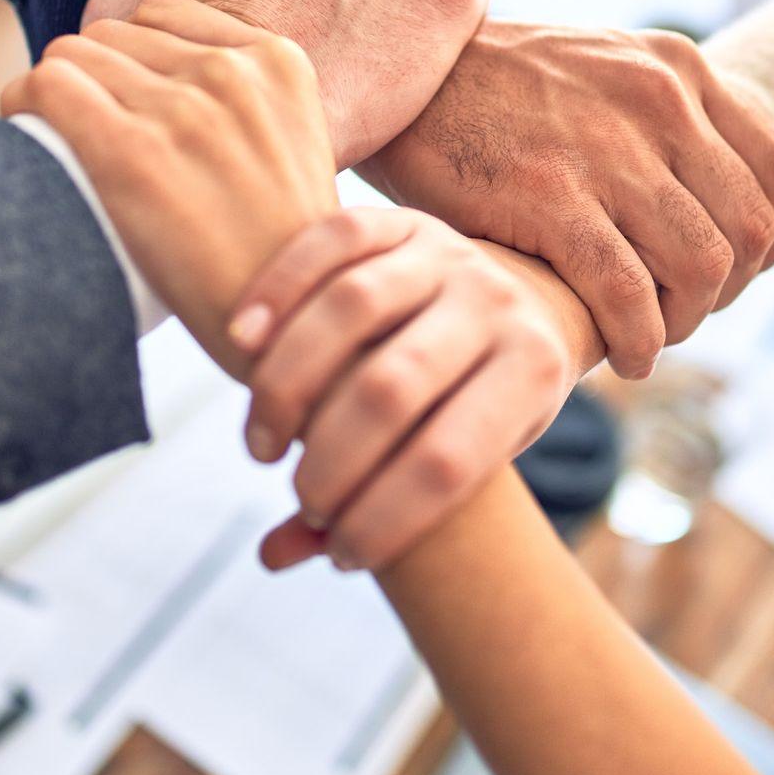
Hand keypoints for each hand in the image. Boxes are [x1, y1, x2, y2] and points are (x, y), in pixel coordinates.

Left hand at [0, 0, 337, 370]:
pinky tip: (26, 135)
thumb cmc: (280, 256)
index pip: (165, 11)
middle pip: (113, 34)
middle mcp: (232, 73)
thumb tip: (161, 85)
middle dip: (93, 77)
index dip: (134, 56)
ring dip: (54, 92)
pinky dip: (22, 105)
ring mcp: (182, 109)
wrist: (285, 330)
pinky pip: (44, 86)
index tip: (125, 101)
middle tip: (86, 133)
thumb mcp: (295, 148)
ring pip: (72, 54)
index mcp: (279, 63)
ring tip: (56, 141)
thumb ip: (244, 103)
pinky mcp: (130, 151)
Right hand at [227, 206, 575, 572]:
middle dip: (331, 460)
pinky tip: (240, 343)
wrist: (526, 300)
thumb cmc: (484, 402)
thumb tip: (275, 555)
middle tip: (300, 494)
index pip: (449, 461)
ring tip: (262, 444)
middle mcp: (498, 303)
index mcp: (533, 371)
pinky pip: (332, 240)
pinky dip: (278, 289)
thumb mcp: (470, 457)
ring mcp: (449, 252)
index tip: (345, 554)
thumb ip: (382, 507)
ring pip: (352, 308)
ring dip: (288, 385)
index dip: (386, 519)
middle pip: (392, 387)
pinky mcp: (403, 219)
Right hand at [359, 22, 773, 378]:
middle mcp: (659, 101)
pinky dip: (638, 340)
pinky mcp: (550, 195)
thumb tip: (709, 197)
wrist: (398, 69)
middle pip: (750, 228)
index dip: (772, 238)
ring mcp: (608, 148)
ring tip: (649, 335)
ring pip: (702, 267)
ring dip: (684, 321)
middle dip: (728, 290)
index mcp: (678, 69)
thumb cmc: (494, 87)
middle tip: (681, 310)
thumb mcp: (600, 68)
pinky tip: (620, 354)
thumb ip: (659, 117)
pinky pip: (628, 293)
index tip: (735, 272)